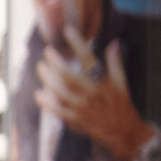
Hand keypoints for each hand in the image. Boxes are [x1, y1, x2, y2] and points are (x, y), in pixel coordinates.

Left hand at [38, 35, 156, 160]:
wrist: (121, 130)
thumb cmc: (120, 103)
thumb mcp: (121, 82)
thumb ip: (115, 62)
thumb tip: (114, 43)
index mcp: (103, 82)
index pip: (89, 58)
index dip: (77, 43)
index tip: (67, 30)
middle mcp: (91, 94)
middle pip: (68, 75)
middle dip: (55, 62)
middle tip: (47, 52)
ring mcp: (80, 107)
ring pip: (59, 92)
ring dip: (47, 79)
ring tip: (41, 67)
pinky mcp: (73, 119)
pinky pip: (55, 110)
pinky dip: (45, 102)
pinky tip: (39, 93)